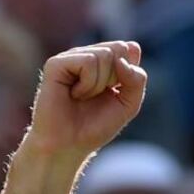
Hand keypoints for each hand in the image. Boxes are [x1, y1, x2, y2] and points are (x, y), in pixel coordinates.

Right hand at [23, 41, 145, 157]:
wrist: (69, 146)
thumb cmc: (95, 126)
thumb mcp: (129, 104)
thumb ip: (137, 79)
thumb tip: (121, 58)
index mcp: (104, 60)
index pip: (129, 48)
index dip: (128, 74)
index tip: (114, 92)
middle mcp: (87, 54)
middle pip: (118, 48)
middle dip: (115, 78)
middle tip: (97, 96)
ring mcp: (71, 57)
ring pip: (104, 54)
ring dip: (99, 84)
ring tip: (83, 97)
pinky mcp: (56, 64)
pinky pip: (88, 62)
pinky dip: (87, 84)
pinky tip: (74, 94)